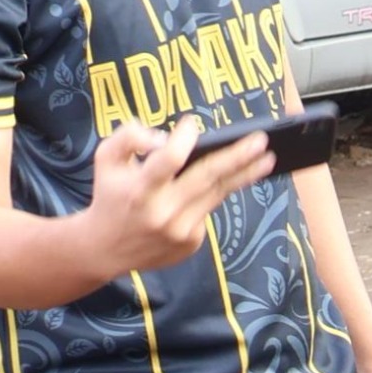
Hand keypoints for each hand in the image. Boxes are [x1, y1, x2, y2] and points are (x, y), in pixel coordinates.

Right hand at [80, 117, 268, 280]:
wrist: (107, 249)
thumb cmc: (110, 195)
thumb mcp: (105, 158)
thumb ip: (128, 138)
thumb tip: (163, 138)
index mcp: (140, 190)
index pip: (168, 161)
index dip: (183, 141)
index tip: (193, 124)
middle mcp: (164, 212)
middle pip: (206, 178)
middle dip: (237, 157)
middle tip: (260, 141)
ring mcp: (181, 230)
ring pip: (217, 195)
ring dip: (244, 174)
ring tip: (266, 158)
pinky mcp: (192, 241)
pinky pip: (208, 209)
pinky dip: (215, 192)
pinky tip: (228, 179)